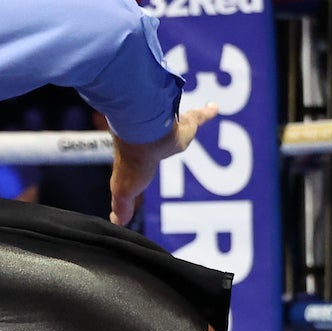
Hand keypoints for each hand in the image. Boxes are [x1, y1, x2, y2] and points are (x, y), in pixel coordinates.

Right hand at [108, 105, 217, 224]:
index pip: (145, 158)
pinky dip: (207, 113)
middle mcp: (157, 141)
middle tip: (171, 137)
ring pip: (181, 125)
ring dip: (186, 122)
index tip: (146, 161)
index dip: (145, 160)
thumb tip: (116, 222)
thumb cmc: (132, 165)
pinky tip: (214, 108)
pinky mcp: (187, 125)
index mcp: (142, 155)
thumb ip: (122, 206)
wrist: (143, 139)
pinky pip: (199, 116)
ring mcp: (172, 130)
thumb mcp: (124, 191)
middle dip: (167, 137)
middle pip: (164, 141)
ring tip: (193, 119)